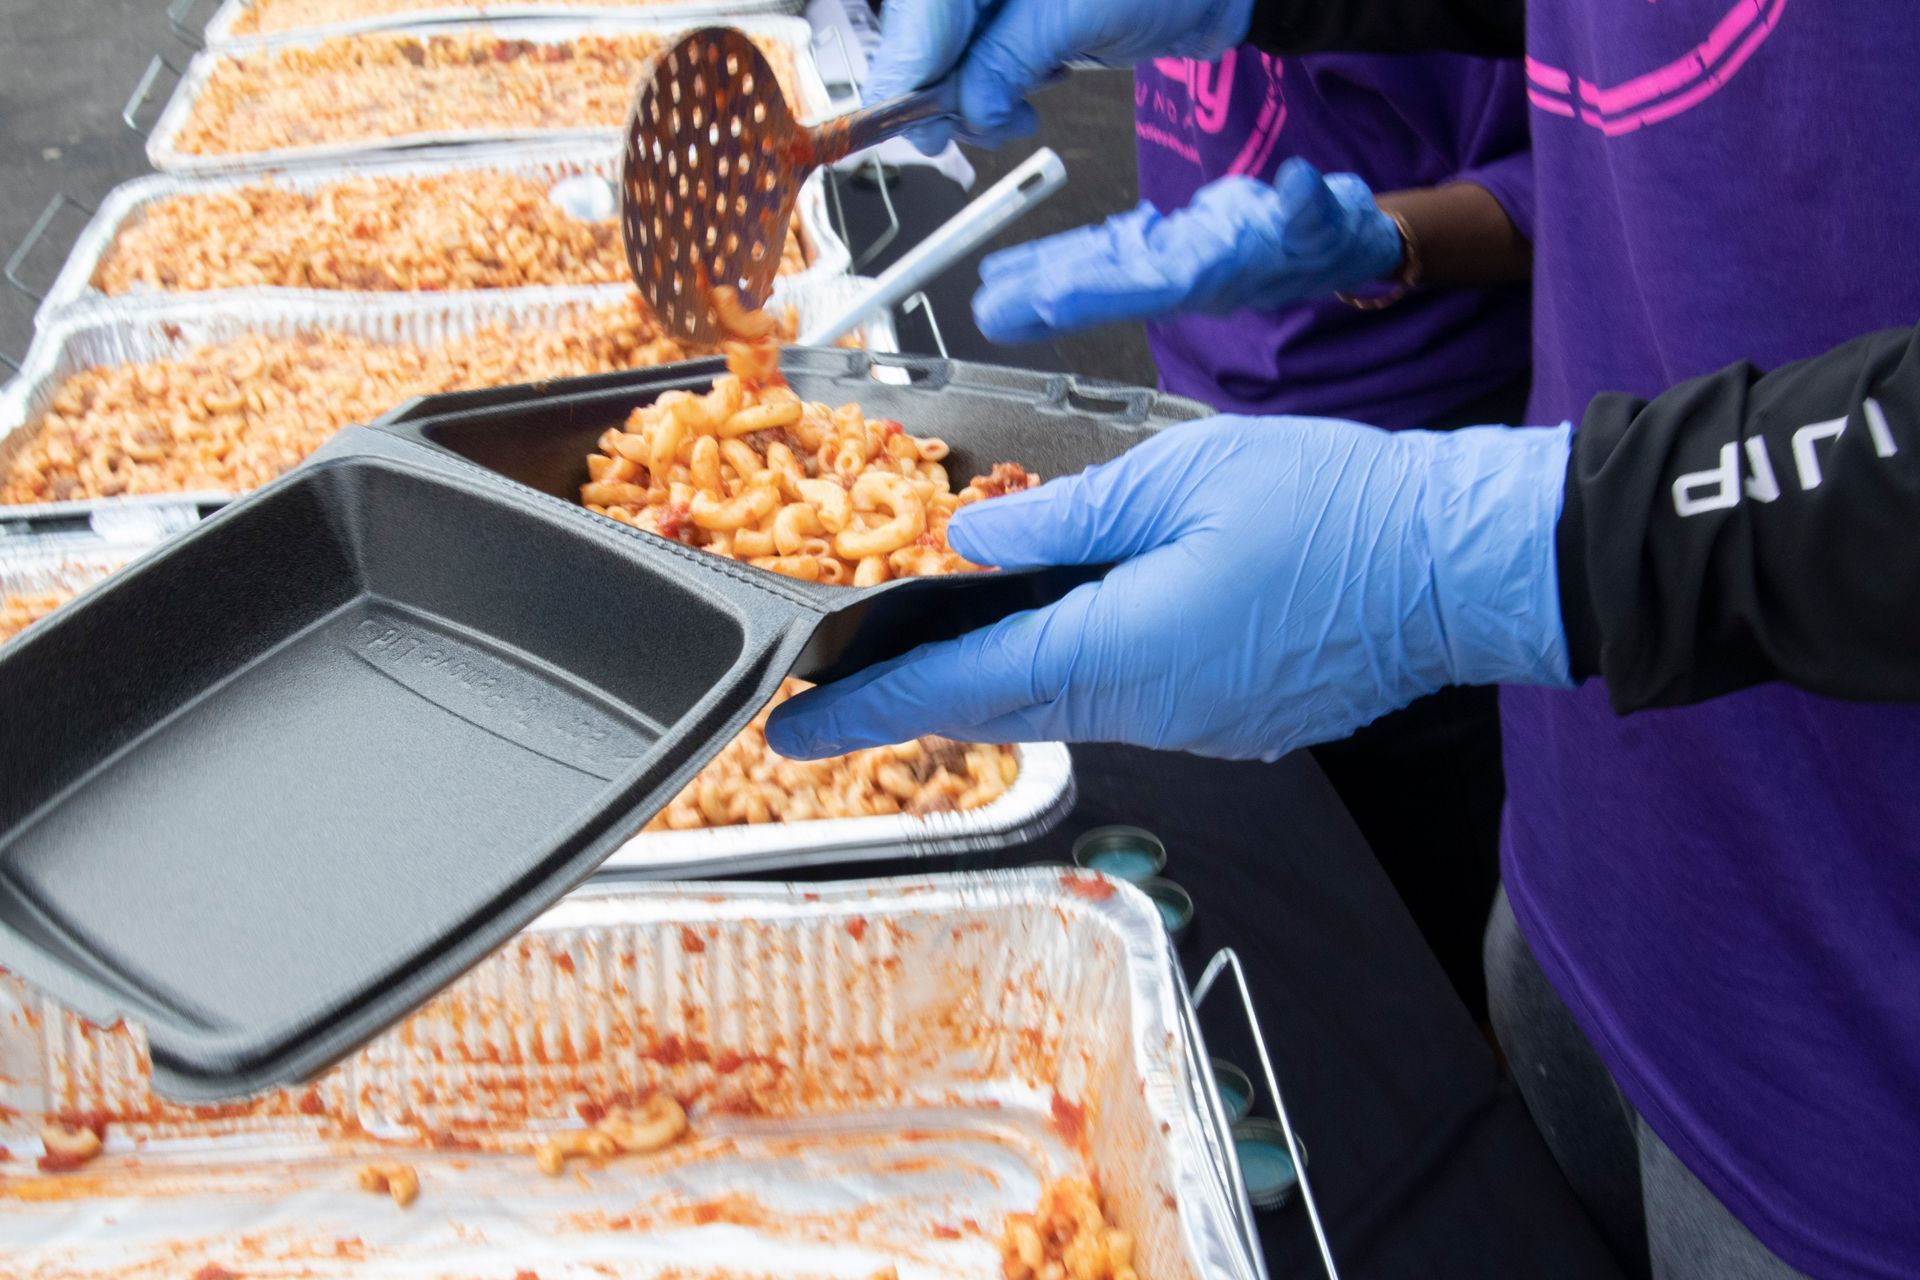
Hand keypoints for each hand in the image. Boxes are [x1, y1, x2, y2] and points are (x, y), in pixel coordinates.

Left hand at [766, 416, 1573, 761]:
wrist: (1460, 565)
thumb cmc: (1338, 509)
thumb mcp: (1183, 477)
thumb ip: (1066, 516)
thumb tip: (978, 537)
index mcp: (1125, 649)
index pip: (966, 686)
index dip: (871, 708)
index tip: (796, 726)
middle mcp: (1151, 709)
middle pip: (1003, 710)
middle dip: (909, 707)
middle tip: (834, 701)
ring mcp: (1194, 726)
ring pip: (1063, 708)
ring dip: (990, 688)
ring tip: (925, 660)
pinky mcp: (1231, 720)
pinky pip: (1124, 705)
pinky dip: (1068, 678)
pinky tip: (1058, 640)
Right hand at [864, 0, 1255, 152]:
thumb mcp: (1074, 17)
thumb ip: (1006, 59)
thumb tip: (965, 110)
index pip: (919, 9)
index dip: (906, 62)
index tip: (900, 115)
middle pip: (923, 37)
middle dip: (936, 91)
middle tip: (949, 133)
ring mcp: (996, 8)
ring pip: (948, 62)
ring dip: (970, 104)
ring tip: (1014, 115)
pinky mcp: (1015, 31)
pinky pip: (980, 71)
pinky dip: (994, 99)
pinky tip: (1024, 102)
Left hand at [974, 161, 1402, 342]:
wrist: (1329, 247)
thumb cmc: (1326, 236)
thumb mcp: (1328, 219)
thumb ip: (1314, 206)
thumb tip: (1302, 184)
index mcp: (1212, 273)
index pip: (1146, 286)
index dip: (1096, 294)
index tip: (1044, 300)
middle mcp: (1179, 277)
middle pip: (1103, 288)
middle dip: (1045, 300)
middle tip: (987, 312)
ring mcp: (1164, 266)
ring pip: (1093, 274)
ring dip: (1038, 284)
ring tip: (986, 296)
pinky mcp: (1159, 249)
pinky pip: (1100, 255)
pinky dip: (1060, 260)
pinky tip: (1013, 269)